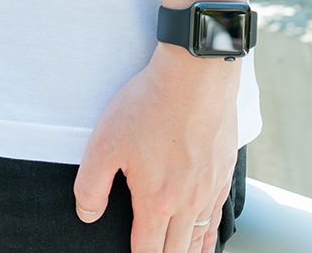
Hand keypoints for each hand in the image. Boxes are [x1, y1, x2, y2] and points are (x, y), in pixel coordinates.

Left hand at [74, 46, 238, 252]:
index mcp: (156, 201)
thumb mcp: (105, 142)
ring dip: (187, 252)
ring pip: (200, 239)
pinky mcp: (223, 172)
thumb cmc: (149, 104)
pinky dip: (210, 235)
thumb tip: (88, 216)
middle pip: (175, 251)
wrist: (195, 75)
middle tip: (150, 252)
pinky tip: (205, 237)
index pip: (147, 251)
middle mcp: (187, 203)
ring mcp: (210, 189)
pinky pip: (218, 218)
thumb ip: (91, 186)